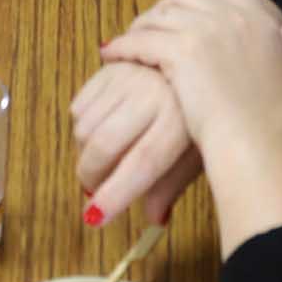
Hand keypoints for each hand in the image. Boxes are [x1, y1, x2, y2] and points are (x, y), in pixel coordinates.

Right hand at [71, 58, 203, 229]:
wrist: (203, 62)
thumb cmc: (201, 115)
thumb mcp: (195, 151)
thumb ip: (171, 185)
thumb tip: (155, 219)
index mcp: (181, 120)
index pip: (143, 163)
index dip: (116, 193)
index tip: (95, 217)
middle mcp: (153, 93)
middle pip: (104, 145)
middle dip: (90, 176)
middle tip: (93, 189)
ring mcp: (129, 76)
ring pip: (84, 128)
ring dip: (85, 152)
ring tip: (102, 158)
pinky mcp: (110, 67)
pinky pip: (78, 107)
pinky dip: (82, 126)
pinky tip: (102, 128)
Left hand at [101, 0, 281, 155]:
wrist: (260, 145)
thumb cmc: (277, 123)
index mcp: (260, 18)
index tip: (182, 4)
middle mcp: (232, 16)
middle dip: (163, 10)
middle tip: (147, 27)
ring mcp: (205, 29)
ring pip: (159, 16)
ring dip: (140, 27)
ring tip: (127, 42)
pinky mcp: (179, 50)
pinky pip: (140, 40)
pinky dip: (122, 46)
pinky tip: (111, 56)